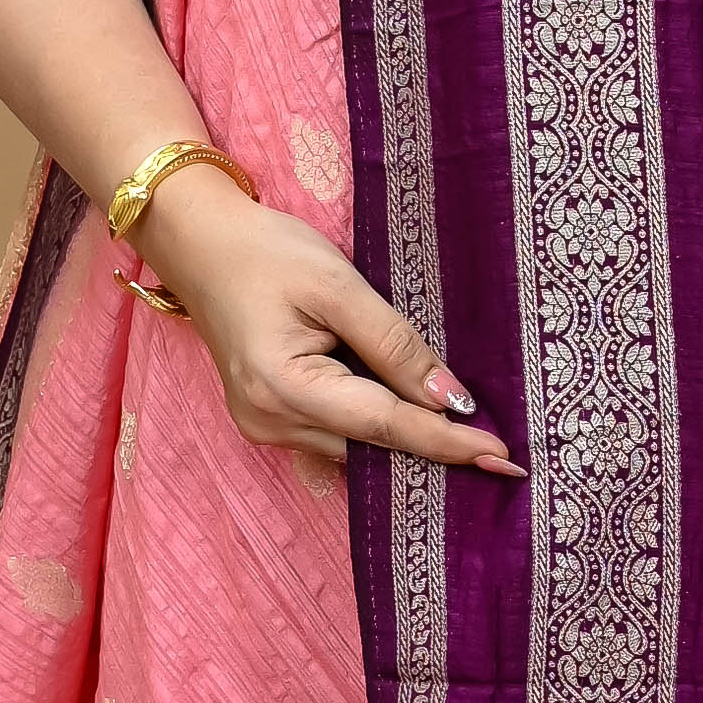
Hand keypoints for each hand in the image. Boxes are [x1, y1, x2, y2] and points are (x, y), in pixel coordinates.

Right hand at [135, 167, 519, 482]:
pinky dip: (376, 431)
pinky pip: (335, 437)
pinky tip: (416, 423)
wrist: (199, 243)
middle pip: (371, 448)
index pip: (385, 426)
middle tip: (500, 457)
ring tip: (470, 442)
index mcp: (284, 388)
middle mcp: (270, 422)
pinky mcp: (267, 419)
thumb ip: (395, 344)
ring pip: (355, 449)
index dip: (447, 443)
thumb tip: (453, 400)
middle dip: (434, 451)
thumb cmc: (265, 252)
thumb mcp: (338, 285)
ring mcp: (264, 427)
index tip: (502, 459)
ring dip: (406, 442)